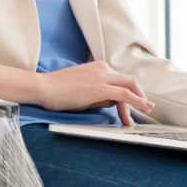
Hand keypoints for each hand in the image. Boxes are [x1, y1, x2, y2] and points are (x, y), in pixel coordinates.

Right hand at [18, 62, 153, 123]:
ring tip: (135, 118)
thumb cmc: (58, 91)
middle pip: (129, 82)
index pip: (120, 81)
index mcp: (98, 68)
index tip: (131, 106)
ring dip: (137, 102)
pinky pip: (125, 94)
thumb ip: (99, 95)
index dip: (129, 95)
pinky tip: (143, 107)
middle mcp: (103, 69)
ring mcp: (102, 77)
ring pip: (129, 87)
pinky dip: (136, 101)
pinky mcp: (100, 88)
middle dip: (138, 97)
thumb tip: (112, 102)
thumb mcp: (83, 92)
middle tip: (143, 110)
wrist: (43, 88)